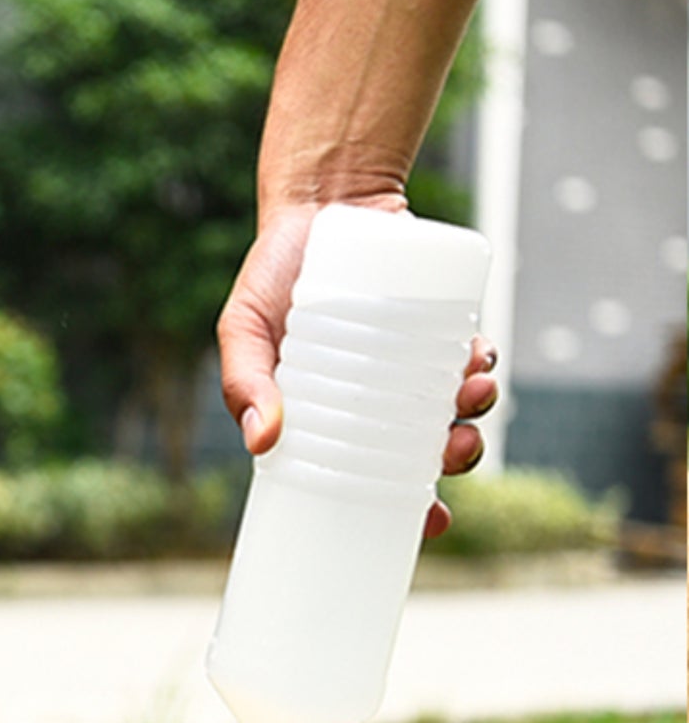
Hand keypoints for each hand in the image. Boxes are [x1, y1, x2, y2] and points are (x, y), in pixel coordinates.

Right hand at [217, 204, 498, 538]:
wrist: (320, 199)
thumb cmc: (272, 274)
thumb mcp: (243, 328)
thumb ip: (243, 381)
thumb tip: (262, 442)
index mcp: (331, 419)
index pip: (373, 476)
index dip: (408, 506)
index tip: (432, 522)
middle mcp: (377, 398)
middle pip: (427, 448)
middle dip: (454, 458)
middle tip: (455, 450)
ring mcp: (411, 362)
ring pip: (455, 407)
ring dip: (474, 413)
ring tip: (471, 396)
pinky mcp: (438, 324)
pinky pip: (470, 356)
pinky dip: (480, 364)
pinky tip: (477, 360)